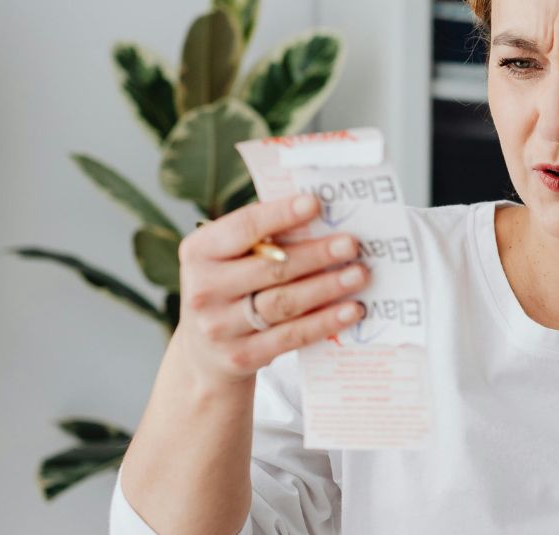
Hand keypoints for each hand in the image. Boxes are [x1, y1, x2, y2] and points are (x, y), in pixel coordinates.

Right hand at [175, 194, 370, 386]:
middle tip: (352, 244)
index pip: (243, 228)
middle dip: (316, 254)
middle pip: (270, 268)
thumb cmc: (230, 288)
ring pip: (284, 303)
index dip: (280, 215)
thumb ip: (263, 238)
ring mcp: (219, 327)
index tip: (315, 204)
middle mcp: (203, 289)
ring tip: (359, 274)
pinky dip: (325, 321)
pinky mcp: (242, 356)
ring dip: (327, 287)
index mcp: (199, 252)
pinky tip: (351, 309)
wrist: (204, 354)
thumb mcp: (230, 258)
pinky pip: (292, 336)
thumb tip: (320, 213)